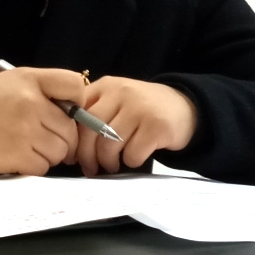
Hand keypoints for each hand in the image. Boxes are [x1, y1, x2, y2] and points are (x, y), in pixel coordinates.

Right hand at [0, 68, 88, 175]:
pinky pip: (43, 167)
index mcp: (32, 80)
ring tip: (29, 147)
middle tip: (45, 138)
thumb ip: (47, 90)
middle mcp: (32, 104)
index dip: (78, 103)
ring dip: (49, 154)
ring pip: (60, 151)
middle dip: (63, 137)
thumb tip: (79, 113)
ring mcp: (25, 131)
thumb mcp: (13, 81)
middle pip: (71, 129)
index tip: (69, 113)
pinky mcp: (17, 156)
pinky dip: (35, 166)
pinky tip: (19, 157)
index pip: (76, 86)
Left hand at [74, 77, 195, 176]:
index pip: (76, 112)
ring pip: (109, 144)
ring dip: (108, 162)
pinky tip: (134, 159)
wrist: (184, 107)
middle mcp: (121, 93)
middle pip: (90, 129)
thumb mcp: (116, 101)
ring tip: (112, 165)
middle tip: (90, 168)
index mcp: (105, 86)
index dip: (71, 138)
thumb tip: (69, 146)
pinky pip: (132, 153)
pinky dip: (130, 162)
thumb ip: (94, 113)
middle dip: (86, 155)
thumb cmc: (142, 110)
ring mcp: (139, 108)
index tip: (72, 156)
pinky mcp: (157, 126)